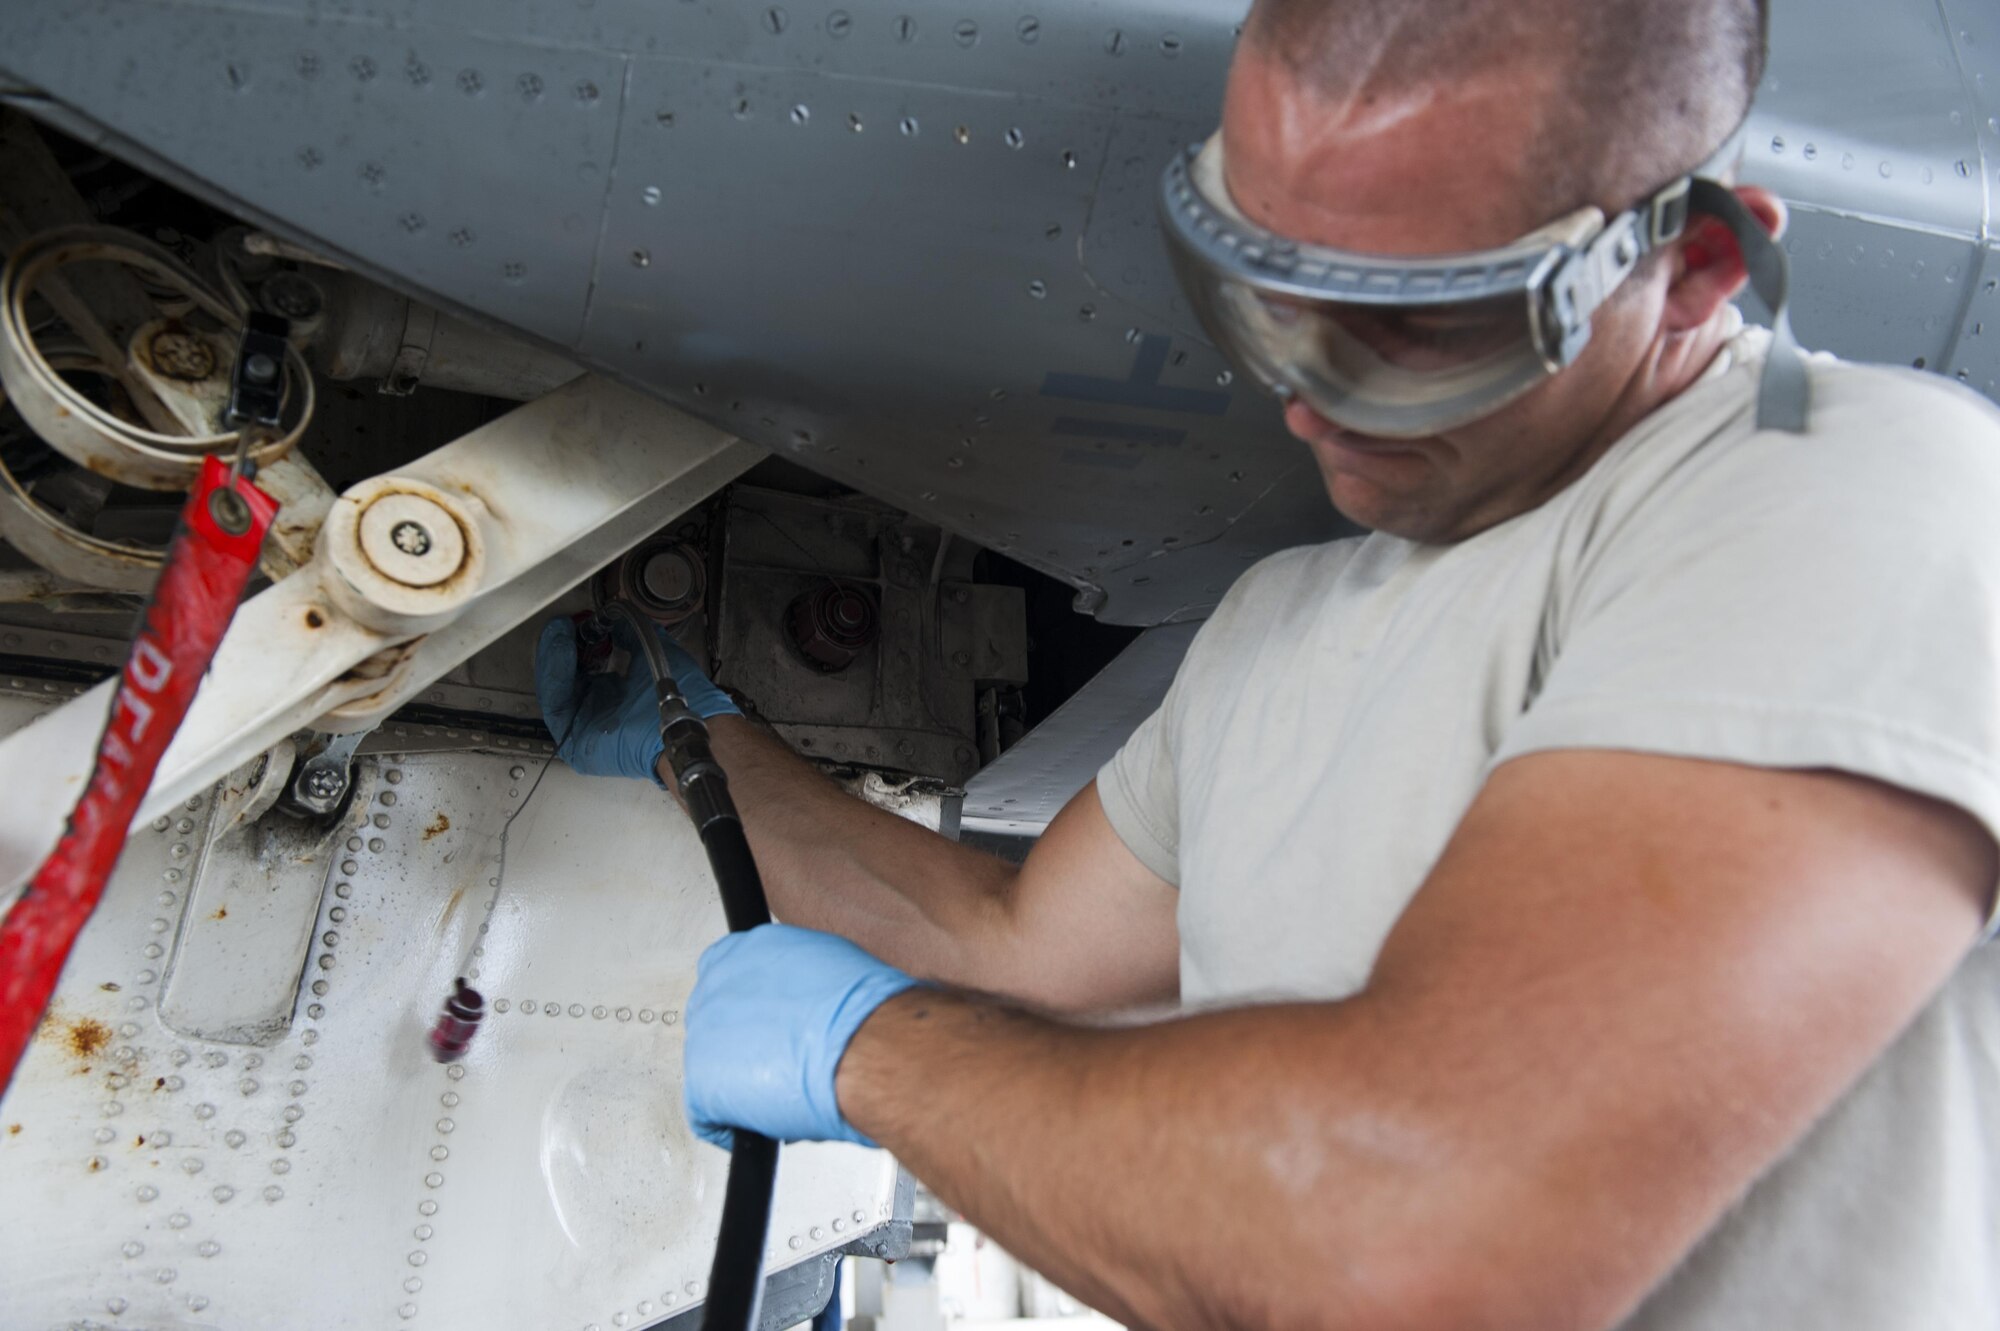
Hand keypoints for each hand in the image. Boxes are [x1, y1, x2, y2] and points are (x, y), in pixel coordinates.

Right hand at [534, 617, 739, 783]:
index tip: (580, 621)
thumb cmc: (678, 695)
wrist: (683, 723)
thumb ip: (630, 635)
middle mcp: (600, 712)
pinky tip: (562, 649)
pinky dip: (555, 674)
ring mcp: (586, 727)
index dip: (580, 641)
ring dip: (556, 655)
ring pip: (558, 688)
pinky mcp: (575, 742)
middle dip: (563, 646)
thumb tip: (614, 619)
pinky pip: (557, 704)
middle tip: (565, 624)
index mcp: (618, 696)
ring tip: (560, 632)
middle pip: (567, 677)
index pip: (586, 666)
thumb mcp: (651, 653)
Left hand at [684, 923, 922, 1148]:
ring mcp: (704, 1036)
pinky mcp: (702, 1085)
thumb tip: (803, 997)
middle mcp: (718, 985)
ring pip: (712, 1068)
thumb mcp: (832, 966)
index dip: (752, 1010)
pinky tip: (762, 1124)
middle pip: (717, 1022)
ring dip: (742, 1084)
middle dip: (746, 1047)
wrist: (868, 1048)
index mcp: (748, 951)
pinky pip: (706, 1116)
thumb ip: (799, 979)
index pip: (729, 979)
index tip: (768, 1028)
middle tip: (781, 1064)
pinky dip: (732, 1125)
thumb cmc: (865, 1012)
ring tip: (785, 1094)